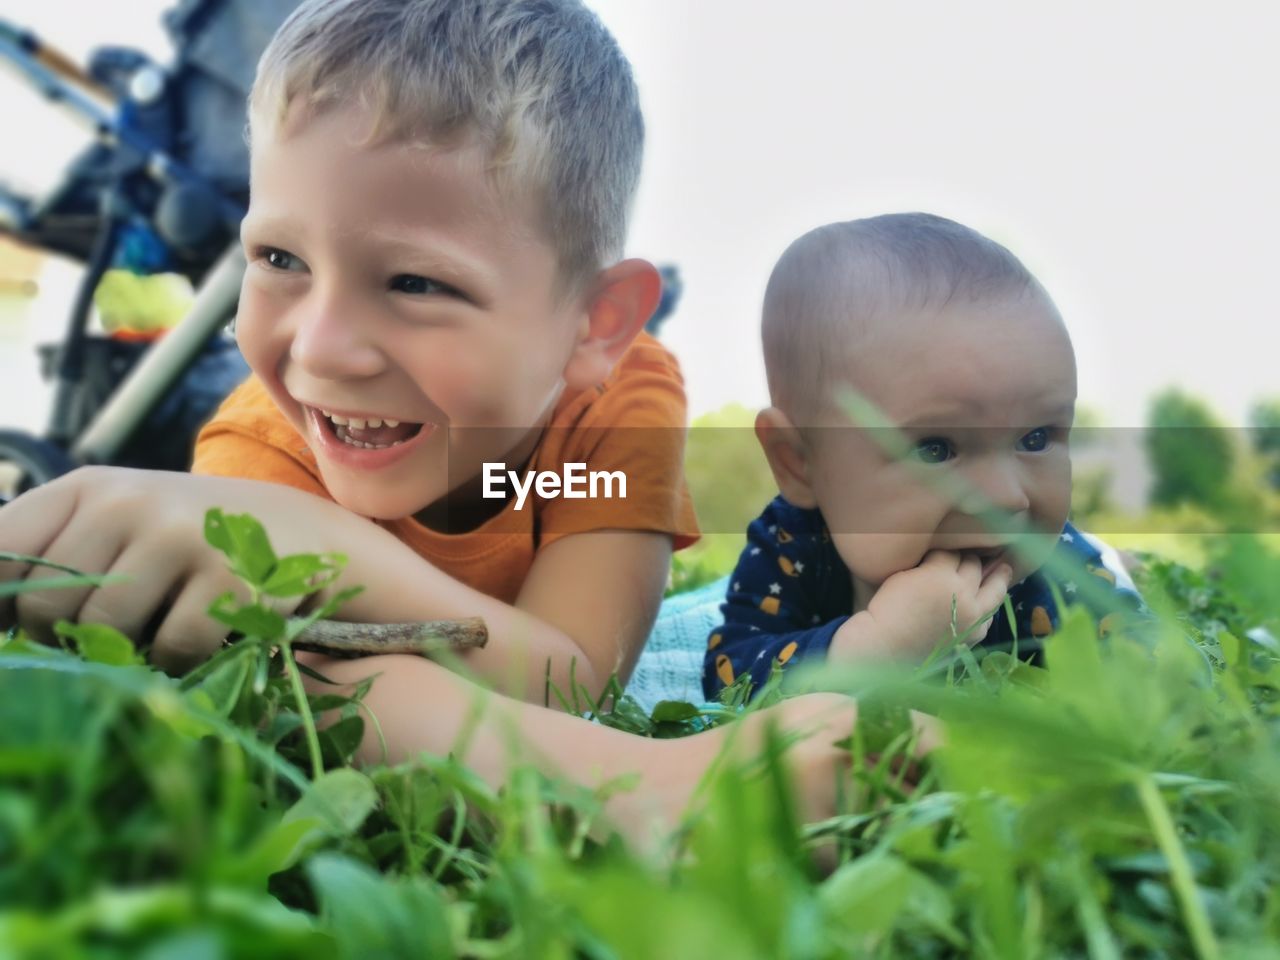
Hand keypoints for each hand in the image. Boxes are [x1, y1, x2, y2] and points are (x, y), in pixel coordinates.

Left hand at [0, 467, 370, 671]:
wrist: (297, 532)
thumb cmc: (187, 539)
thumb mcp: (116, 524)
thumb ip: (50, 558)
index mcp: (88, 488)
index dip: (1, 603)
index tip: (24, 625)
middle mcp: (129, 502)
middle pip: (45, 605)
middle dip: (68, 637)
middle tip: (112, 629)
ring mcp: (183, 538)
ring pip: (106, 631)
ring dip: (127, 651)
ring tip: (158, 628)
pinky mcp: (231, 579)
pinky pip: (172, 650)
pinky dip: (180, 659)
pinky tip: (201, 634)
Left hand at [830, 550, 1012, 661]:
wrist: (884, 647)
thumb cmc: (908, 646)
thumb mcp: (949, 642)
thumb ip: (964, 623)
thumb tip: (974, 603)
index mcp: (976, 629)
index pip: (997, 599)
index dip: (998, 582)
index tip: (1002, 570)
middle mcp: (973, 608)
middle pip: (989, 577)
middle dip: (985, 564)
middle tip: (980, 553)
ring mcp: (958, 590)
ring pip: (970, 562)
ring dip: (957, 558)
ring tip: (939, 560)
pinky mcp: (938, 574)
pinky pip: (944, 554)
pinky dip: (933, 555)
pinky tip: (919, 561)